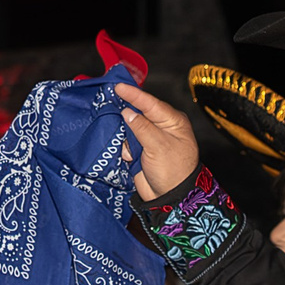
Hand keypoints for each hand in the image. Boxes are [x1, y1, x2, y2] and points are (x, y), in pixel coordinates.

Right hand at [114, 82, 199, 200]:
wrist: (169, 198)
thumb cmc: (172, 171)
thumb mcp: (158, 145)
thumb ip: (141, 127)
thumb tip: (127, 112)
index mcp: (173, 121)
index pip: (151, 103)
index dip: (134, 94)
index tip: (119, 86)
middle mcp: (162, 127)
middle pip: (139, 113)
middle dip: (127, 115)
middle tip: (112, 106)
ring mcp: (151, 139)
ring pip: (130, 128)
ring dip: (127, 138)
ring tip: (130, 149)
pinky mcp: (142, 151)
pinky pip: (128, 142)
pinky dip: (126, 149)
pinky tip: (131, 158)